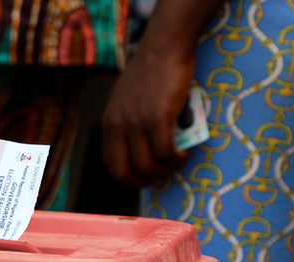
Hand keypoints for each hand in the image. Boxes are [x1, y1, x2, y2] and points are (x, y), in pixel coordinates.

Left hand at [101, 44, 193, 187]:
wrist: (163, 47)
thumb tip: (142, 147)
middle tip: (164, 175)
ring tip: (179, 161)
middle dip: (145, 181)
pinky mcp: (157, 118)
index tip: (147, 175)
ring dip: (166, 170)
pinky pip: (165, 152)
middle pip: (124, 172)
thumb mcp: (127, 100)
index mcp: (108, 124)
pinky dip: (176, 159)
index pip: (111, 164)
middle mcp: (117, 126)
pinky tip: (184, 154)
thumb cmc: (151, 71)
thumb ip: (128, 122)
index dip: (129, 177)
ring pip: (147, 165)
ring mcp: (136, 123)